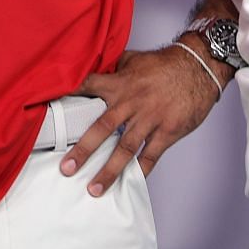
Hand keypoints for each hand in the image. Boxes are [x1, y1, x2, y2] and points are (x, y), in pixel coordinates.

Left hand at [62, 46, 219, 195]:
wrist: (200, 68)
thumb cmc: (166, 64)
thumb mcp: (136, 60)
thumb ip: (114, 68)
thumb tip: (94, 69)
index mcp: (121, 84)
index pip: (89, 86)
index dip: (69, 94)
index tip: (49, 106)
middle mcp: (132, 102)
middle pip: (103, 127)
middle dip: (84, 150)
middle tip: (67, 168)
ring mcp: (150, 119)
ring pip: (125, 148)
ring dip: (109, 170)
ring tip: (95, 188)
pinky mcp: (168, 131)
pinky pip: (151, 155)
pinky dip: (140, 171)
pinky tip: (129, 183)